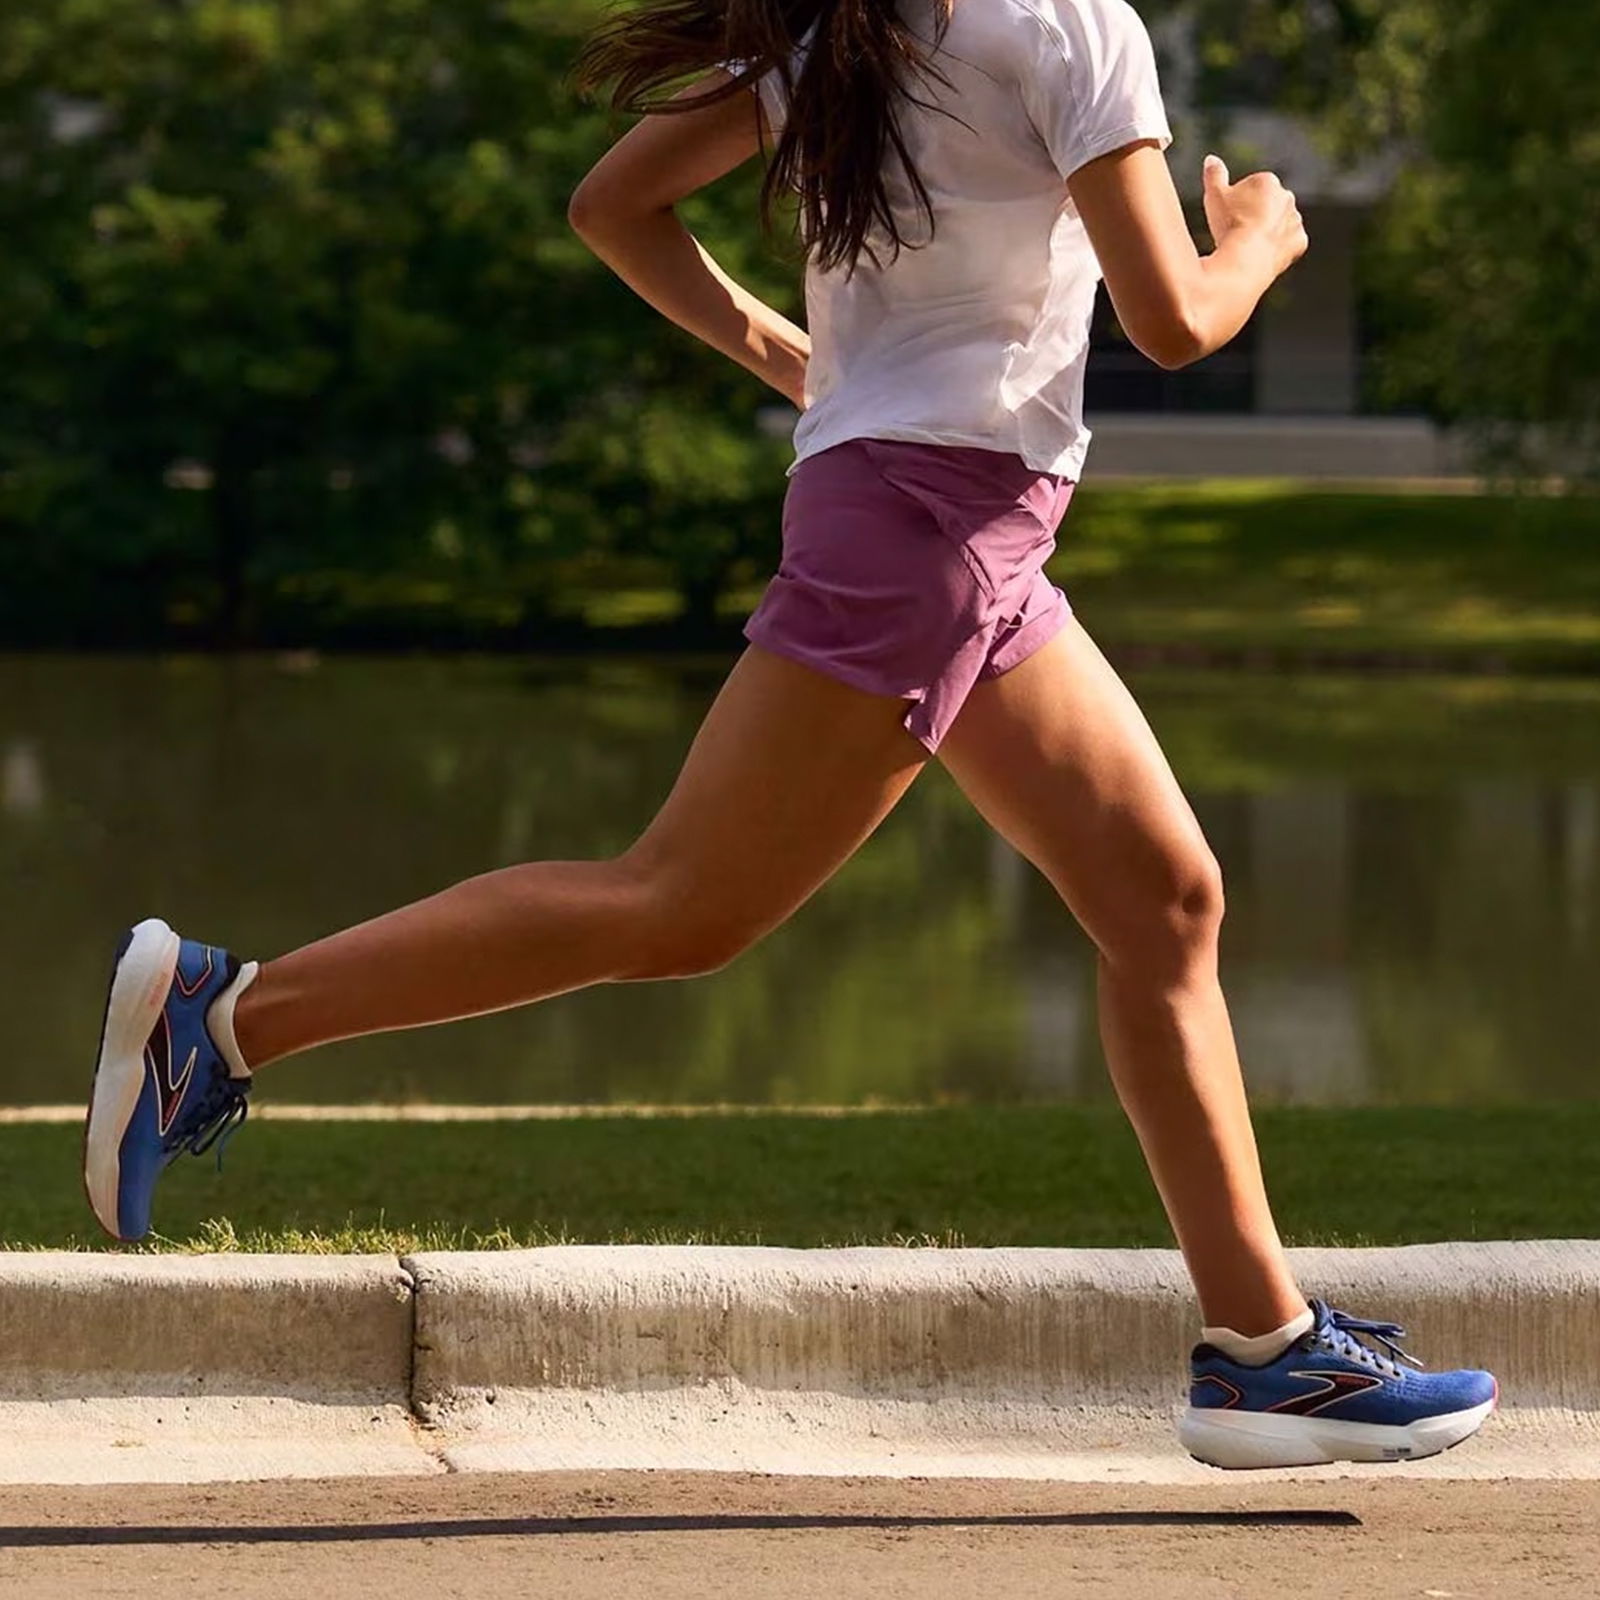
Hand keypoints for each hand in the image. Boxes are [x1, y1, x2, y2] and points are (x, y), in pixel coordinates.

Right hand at [1202, 155, 1308, 275]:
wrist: (1246, 259)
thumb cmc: (1229, 225)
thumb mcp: (1214, 196)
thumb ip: (1214, 175)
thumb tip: (1211, 159)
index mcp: (1267, 181)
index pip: (1252, 190)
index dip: (1238, 206)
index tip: (1229, 219)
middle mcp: (1286, 196)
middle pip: (1268, 206)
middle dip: (1256, 216)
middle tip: (1238, 233)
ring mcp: (1295, 219)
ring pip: (1280, 225)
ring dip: (1269, 233)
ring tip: (1250, 247)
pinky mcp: (1300, 241)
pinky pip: (1290, 244)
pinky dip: (1280, 249)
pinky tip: (1265, 256)